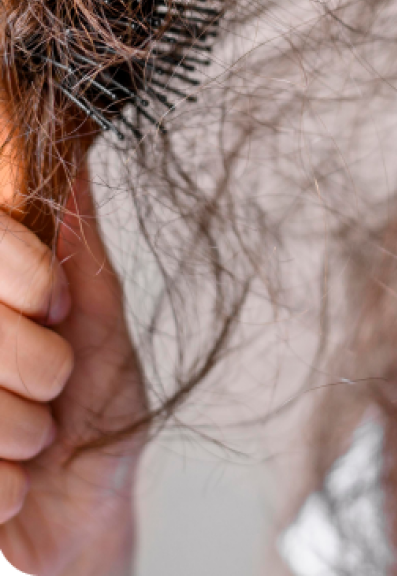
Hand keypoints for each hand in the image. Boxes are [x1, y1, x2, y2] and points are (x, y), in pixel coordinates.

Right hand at [0, 162, 147, 575]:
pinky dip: (0, 484)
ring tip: (35, 441)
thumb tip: (71, 160)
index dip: (23, 269)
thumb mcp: (100, 326)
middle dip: (37, 362)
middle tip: (53, 387)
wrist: (80, 522)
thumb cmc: (95, 420)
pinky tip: (7, 486)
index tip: (54, 302)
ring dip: (20, 430)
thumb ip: (78, 249)